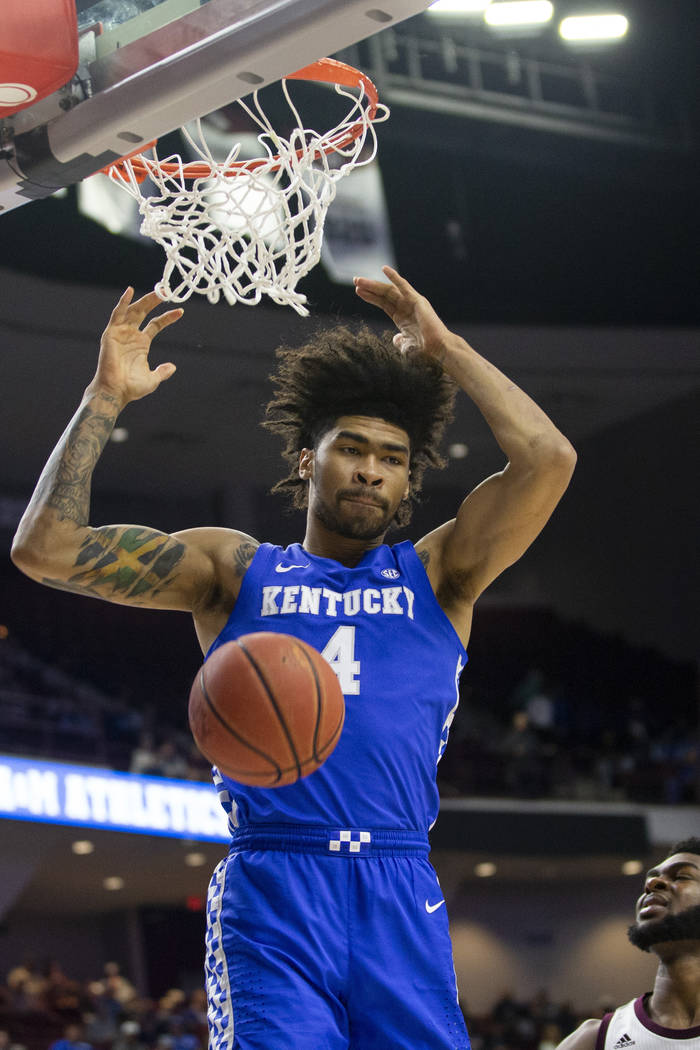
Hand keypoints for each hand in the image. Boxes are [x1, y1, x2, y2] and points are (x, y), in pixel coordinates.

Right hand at [88, 288, 182, 406]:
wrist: (116, 391)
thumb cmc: (131, 387)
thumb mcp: (153, 379)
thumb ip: (162, 372)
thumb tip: (172, 367)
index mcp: (141, 344)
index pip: (155, 324)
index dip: (167, 317)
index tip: (180, 311)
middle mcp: (131, 335)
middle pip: (144, 312)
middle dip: (155, 301)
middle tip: (167, 291)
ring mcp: (121, 333)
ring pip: (133, 310)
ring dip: (143, 299)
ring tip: (157, 291)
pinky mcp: (111, 333)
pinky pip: (117, 314)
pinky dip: (123, 302)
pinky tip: (130, 291)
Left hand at [353, 266, 450, 362]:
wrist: (438, 350)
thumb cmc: (424, 351)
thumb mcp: (406, 346)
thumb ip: (399, 341)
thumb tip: (395, 339)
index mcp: (402, 318)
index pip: (383, 304)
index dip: (371, 297)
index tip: (358, 292)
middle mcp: (406, 308)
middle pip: (384, 295)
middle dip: (369, 288)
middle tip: (356, 280)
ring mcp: (411, 303)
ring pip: (389, 290)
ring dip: (374, 284)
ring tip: (359, 280)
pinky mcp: (417, 300)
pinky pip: (403, 286)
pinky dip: (394, 277)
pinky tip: (384, 269)